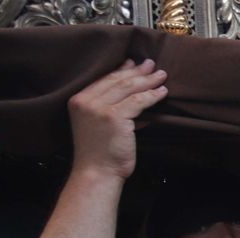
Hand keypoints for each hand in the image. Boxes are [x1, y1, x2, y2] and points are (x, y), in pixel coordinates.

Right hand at [66, 58, 168, 180]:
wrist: (96, 172)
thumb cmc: (100, 154)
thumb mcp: (100, 125)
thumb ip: (112, 110)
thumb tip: (136, 98)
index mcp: (78, 100)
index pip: (103, 80)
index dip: (120, 70)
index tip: (132, 63)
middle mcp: (86, 101)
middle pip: (116, 80)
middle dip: (136, 71)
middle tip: (151, 64)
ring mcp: (98, 108)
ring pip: (128, 88)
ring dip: (147, 81)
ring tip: (161, 75)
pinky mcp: (113, 116)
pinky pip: (138, 101)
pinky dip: (152, 95)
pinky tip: (162, 92)